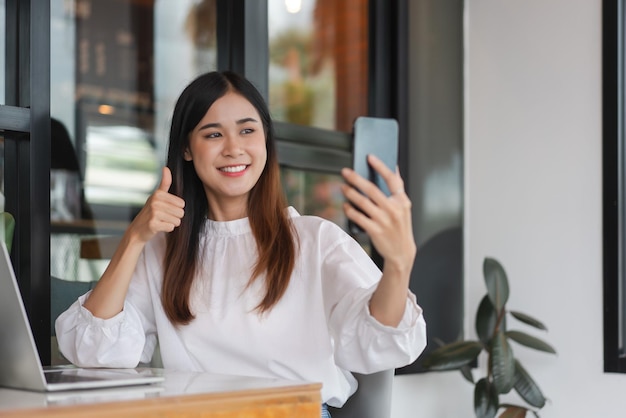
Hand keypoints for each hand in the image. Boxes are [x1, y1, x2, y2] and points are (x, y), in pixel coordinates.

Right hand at [129, 166, 185, 242]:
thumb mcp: (157, 196)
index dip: (176, 209)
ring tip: (161, 221)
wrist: (138, 229)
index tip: (165, 209)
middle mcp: (155, 201)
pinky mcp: (153, 224)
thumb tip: (166, 167)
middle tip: (163, 217)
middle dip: (174, 217)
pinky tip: (158, 227)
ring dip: (171, 223)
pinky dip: (167, 229)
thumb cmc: (150, 212)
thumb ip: (164, 183)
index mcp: (158, 194)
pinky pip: (171, 227)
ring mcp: (154, 213)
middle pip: (181, 212)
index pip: (181, 203)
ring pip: (177, 221)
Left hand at [341, 154, 415, 270]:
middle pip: (372, 189)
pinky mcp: (375, 231)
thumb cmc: (400, 227)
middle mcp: (394, 209)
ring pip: (363, 202)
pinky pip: (359, 217)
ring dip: (350, 193)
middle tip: (346, 172)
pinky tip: (345, 205)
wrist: (401, 251)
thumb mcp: (404, 207)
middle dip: (356, 179)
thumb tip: (394, 168)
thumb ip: (398, 189)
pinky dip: (350, 210)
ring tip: (343, 187)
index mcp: (402, 201)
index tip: (370, 157)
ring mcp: (384, 221)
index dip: (380, 166)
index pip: (392, 179)